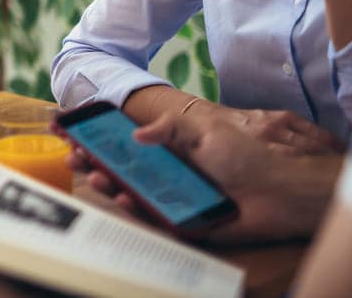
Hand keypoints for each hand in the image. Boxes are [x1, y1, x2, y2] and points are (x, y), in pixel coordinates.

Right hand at [72, 110, 337, 242]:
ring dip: (109, 184)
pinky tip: (123, 198)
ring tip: (94, 175)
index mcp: (169, 149)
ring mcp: (174, 198)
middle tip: (72, 157)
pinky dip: (136, 210)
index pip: (123, 142)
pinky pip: (154, 218)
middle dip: (93, 162)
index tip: (67, 128)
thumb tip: (135, 136)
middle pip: (121, 169)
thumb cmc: (248, 155)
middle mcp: (167, 174)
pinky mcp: (185, 222)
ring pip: (131, 193)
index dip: (96, 136)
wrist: (285, 189)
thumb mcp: (204, 130)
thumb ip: (169, 129)